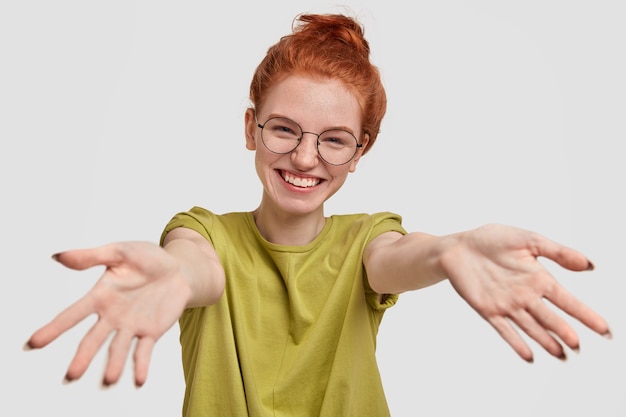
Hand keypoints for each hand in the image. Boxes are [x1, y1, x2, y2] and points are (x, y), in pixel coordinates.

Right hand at [25, 241, 190, 386]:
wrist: (178, 269)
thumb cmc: (147, 258)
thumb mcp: (120, 252)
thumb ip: (92, 256)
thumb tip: (59, 256)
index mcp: (101, 296)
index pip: (73, 314)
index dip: (54, 328)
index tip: (34, 342)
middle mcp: (112, 316)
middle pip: (93, 339)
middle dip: (83, 356)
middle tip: (71, 375)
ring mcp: (131, 326)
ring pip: (118, 348)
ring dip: (113, 364)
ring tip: (108, 379)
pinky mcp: (151, 332)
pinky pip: (144, 351)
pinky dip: (141, 365)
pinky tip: (138, 380)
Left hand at [441, 224, 610, 361]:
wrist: (458, 247)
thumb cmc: (491, 239)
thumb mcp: (528, 239)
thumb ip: (557, 252)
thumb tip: (589, 264)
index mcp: (539, 278)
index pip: (567, 301)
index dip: (585, 315)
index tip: (604, 330)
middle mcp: (526, 295)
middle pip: (550, 318)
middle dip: (564, 331)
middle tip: (579, 345)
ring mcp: (507, 304)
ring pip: (530, 327)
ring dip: (545, 341)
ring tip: (562, 355)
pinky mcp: (488, 309)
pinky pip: (504, 329)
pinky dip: (516, 343)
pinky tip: (529, 356)